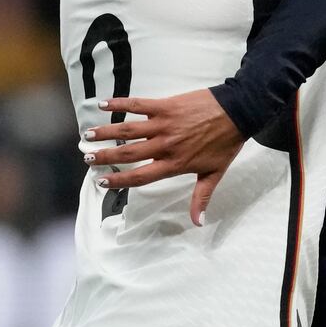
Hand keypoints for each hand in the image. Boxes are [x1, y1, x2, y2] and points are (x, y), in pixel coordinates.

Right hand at [84, 89, 243, 226]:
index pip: (141, 176)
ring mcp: (165, 124)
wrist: (239, 111)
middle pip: (129, 154)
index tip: (101, 181)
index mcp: (175, 163)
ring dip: (106, 132)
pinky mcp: (167, 105)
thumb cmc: (226, 143)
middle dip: (105, 156)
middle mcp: (166, 145)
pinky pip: (138, 104)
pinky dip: (119, 104)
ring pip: (128, 130)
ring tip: (87, 135)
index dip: (119, 181)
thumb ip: (201, 198)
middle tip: (86, 157)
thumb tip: (197, 223)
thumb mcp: (215, 173)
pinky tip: (102, 104)